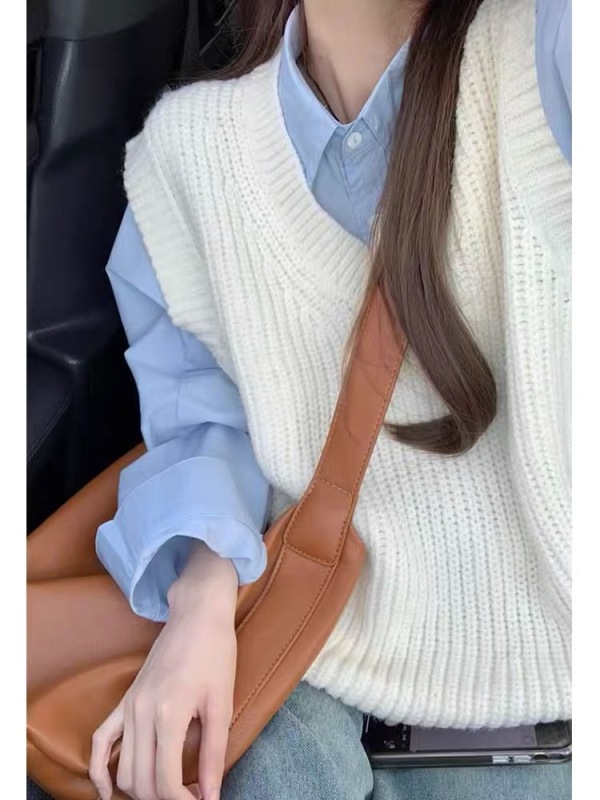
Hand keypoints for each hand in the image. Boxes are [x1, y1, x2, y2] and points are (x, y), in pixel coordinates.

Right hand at [89, 543, 238, 799]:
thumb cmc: (215, 652)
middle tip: (192, 795)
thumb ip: (214, 753)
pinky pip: (101, 741)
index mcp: (168, 714)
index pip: (165, 781)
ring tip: (172, 788)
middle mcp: (141, 713)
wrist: (197, 614)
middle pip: (141, 781)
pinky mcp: (126, 700)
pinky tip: (109, 791)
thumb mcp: (222, 703)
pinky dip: (100, 770)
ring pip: (123, 769)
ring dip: (142, 789)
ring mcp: (129, 706)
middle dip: (164, 798)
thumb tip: (211, 795)